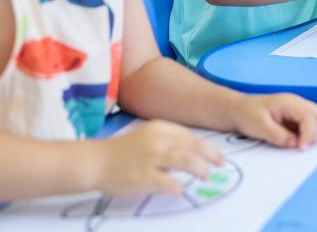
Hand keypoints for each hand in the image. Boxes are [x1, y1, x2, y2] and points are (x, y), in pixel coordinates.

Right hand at [94, 120, 223, 195]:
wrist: (96, 161)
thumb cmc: (123, 151)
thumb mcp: (148, 136)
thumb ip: (169, 141)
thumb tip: (193, 153)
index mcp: (160, 128)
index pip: (190, 135)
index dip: (207, 146)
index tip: (217, 156)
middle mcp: (158, 139)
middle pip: (193, 145)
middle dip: (210, 155)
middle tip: (220, 165)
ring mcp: (151, 157)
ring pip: (185, 160)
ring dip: (200, 169)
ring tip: (206, 176)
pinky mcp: (143, 176)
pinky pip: (167, 181)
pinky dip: (177, 185)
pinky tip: (180, 188)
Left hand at [232, 93, 316, 149]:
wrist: (238, 111)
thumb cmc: (246, 114)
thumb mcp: (259, 126)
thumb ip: (278, 135)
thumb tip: (295, 143)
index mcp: (289, 102)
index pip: (309, 116)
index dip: (309, 133)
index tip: (301, 148)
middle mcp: (297, 104)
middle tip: (303, 147)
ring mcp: (298, 111)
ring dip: (315, 134)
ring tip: (302, 145)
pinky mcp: (296, 119)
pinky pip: (310, 126)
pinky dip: (309, 135)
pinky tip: (299, 143)